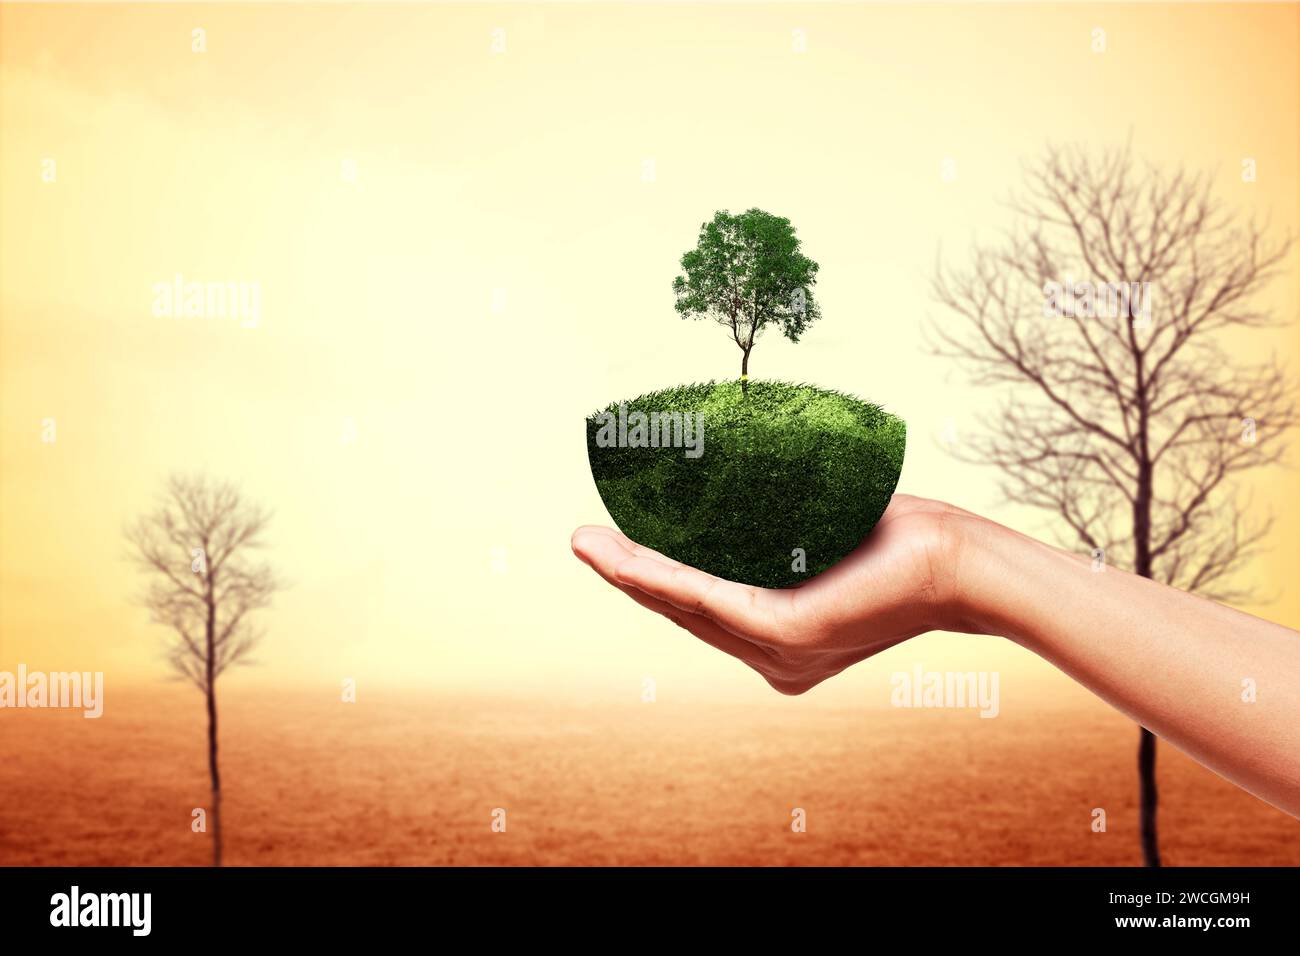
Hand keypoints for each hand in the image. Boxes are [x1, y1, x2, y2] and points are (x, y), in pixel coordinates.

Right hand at [571, 494, 979, 693]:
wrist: (960, 561)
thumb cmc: (899, 540)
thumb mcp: (821, 541)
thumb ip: (777, 538)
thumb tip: (736, 492)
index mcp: (782, 646)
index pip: (703, 611)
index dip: (650, 579)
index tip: (610, 547)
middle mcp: (776, 661)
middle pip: (684, 612)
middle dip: (626, 575)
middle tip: (582, 539)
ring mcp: (781, 654)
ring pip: (686, 607)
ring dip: (629, 574)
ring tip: (586, 544)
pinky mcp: (788, 633)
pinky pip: (709, 600)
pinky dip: (661, 576)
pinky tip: (627, 560)